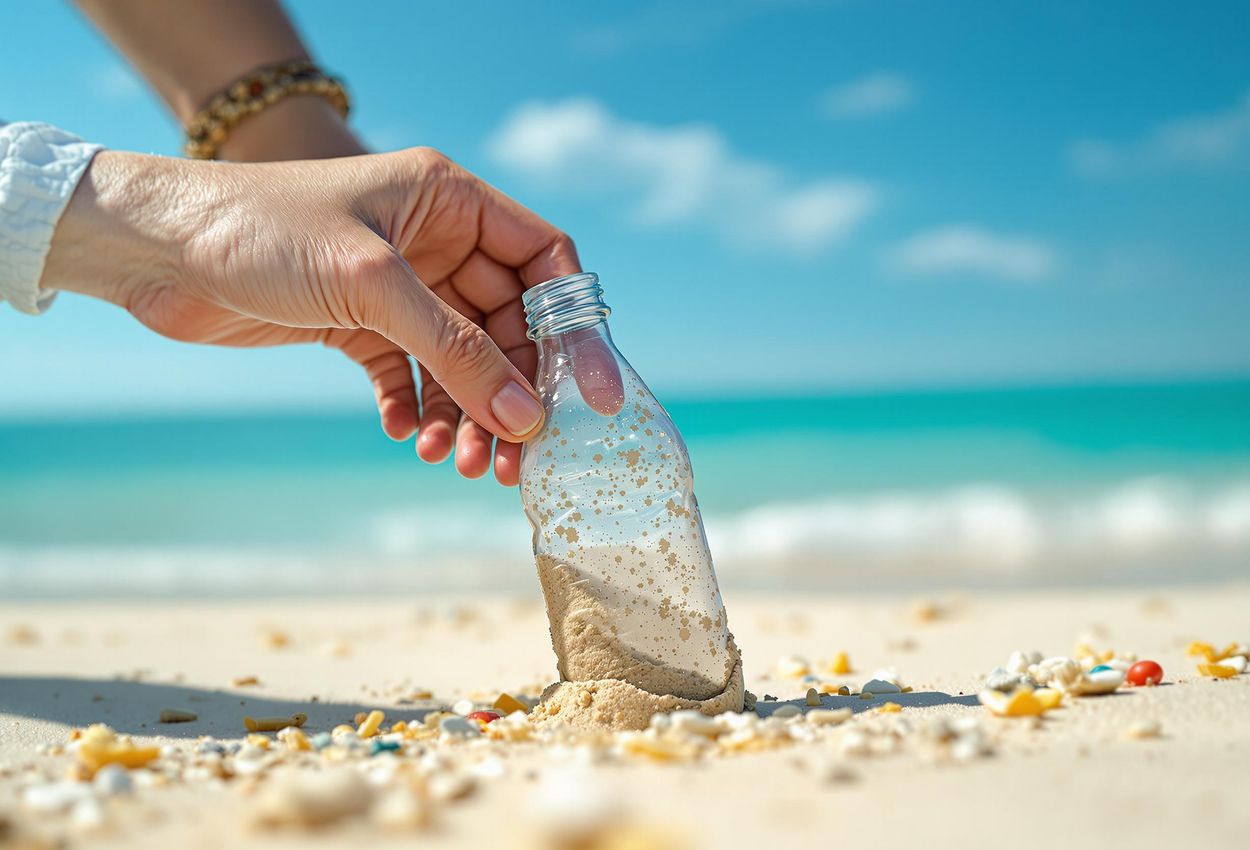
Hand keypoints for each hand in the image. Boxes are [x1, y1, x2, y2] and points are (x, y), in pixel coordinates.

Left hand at [43, 148, 580, 484]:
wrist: (156, 248)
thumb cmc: (260, 230)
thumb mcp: (372, 286)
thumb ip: (456, 350)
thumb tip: (527, 417)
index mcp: (451, 202)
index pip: (545, 263)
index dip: (577, 328)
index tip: (596, 397)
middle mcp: (435, 241)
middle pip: (508, 326)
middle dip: (514, 393)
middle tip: (516, 458)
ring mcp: (399, 287)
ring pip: (462, 360)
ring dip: (468, 413)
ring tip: (457, 462)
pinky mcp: (360, 325)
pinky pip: (412, 376)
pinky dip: (416, 409)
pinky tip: (405, 436)